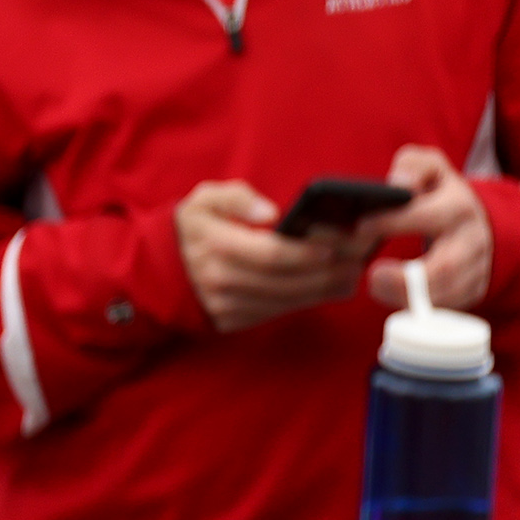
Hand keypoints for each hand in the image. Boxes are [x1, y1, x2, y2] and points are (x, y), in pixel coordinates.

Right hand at [175, 179, 380, 331]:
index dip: (308, 252)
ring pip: (291, 301)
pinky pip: (283, 312)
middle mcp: (223, 280)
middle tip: (361, 256)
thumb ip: (235, 197)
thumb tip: (270, 213)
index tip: (339, 244)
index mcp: (215, 245)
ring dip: (328, 287)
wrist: (158, 271)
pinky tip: (333, 284)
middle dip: (331, 269)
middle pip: (290, 281)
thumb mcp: (203, 199)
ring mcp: (230, 305)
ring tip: (355, 269)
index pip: (271, 255)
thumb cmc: (191, 229)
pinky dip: (312, 298)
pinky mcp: (238, 322)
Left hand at [360, 146, 492, 311]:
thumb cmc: (440, 190)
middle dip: (406, 278)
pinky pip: (449, 306)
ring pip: (447, 294)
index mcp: (458, 206)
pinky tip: (394, 296)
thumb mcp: (429, 166)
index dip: (393, 222)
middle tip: (372, 276)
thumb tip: (399, 182)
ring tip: (376, 286)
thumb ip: (413, 165)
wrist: (479, 219)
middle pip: (444, 268)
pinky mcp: (473, 290)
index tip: (361, 226)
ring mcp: (476, 268)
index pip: (427, 216)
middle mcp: (472, 240)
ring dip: (409, 296)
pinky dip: (421, 305)